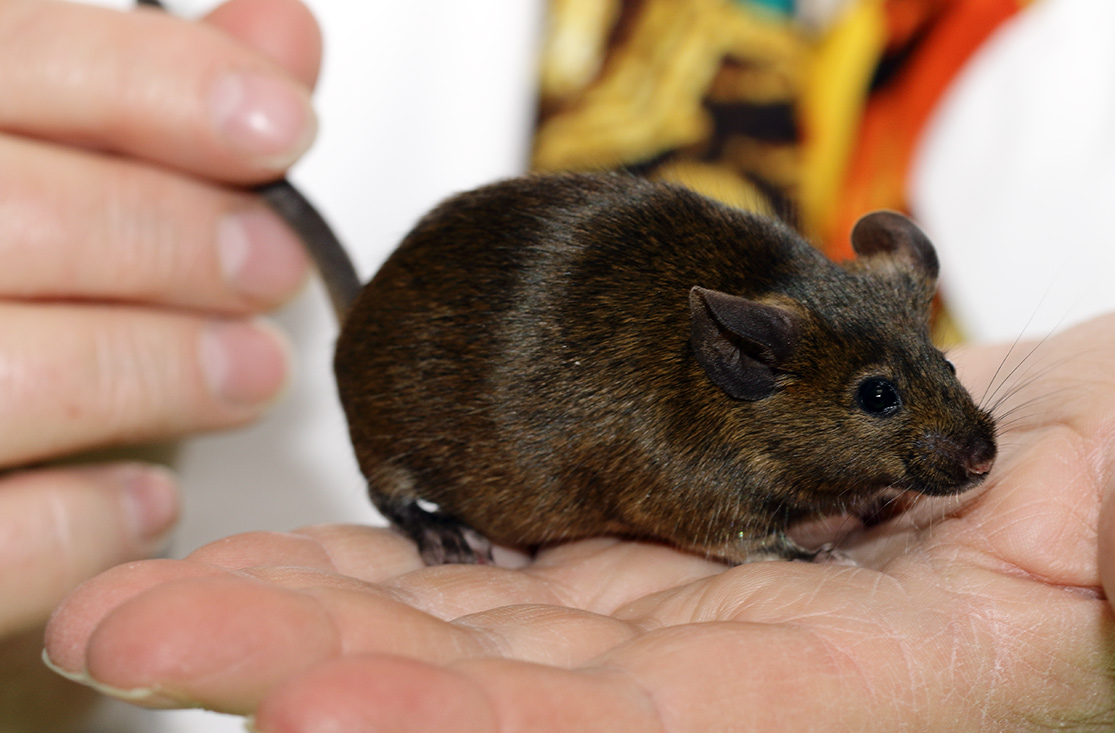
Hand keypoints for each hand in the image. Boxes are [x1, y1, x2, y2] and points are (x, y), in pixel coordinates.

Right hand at [0, 0, 319, 724]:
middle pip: (10, 216)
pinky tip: (148, 498)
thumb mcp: (43, 165)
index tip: (279, 125)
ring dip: (162, 372)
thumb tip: (282, 30)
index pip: (3, 56)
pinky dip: (85, 520)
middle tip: (272, 270)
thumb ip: (145, 98)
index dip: (157, 83)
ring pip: (2, 374)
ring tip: (250, 375)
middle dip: (176, 242)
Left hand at [43, 315, 1114, 729]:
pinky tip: (297, 558)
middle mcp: (730, 681)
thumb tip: (1085, 527)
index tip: (313, 706)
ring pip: (468, 627)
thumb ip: (1091, 542)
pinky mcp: (653, 553)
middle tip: (138, 642)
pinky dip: (397, 562)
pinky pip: (505, 568)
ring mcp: (677, 619)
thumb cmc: (1100, 490)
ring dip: (309, 613)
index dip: (463, 728)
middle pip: (490, 694)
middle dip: (307, 669)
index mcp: (849, 699)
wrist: (1073, 448)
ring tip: (156, 605)